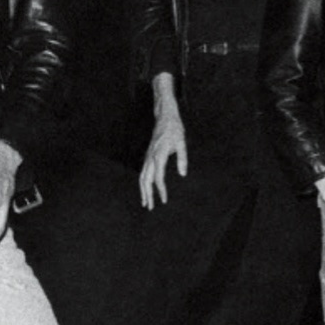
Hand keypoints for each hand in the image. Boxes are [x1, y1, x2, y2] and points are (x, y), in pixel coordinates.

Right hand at [141, 78, 187, 208]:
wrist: (165, 117)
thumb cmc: (175, 129)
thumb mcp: (182, 142)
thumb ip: (182, 158)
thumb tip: (183, 174)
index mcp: (159, 155)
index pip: (159, 178)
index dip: (161, 190)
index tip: (164, 200)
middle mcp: (150, 157)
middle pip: (146, 180)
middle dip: (147, 195)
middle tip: (150, 208)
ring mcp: (147, 156)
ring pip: (142, 177)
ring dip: (142, 191)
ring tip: (145, 203)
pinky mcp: (147, 156)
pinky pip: (142, 172)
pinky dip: (142, 183)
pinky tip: (144, 189)